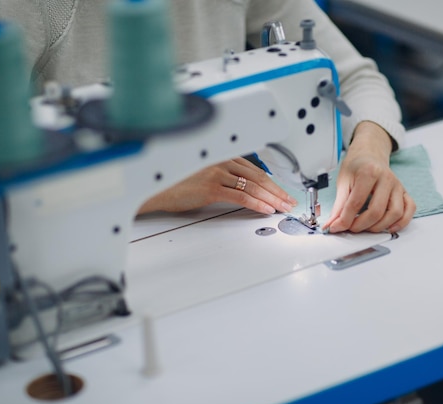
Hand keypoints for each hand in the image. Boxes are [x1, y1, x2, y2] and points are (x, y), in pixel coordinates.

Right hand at [137, 157, 296, 214]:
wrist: (154, 188)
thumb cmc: (175, 183)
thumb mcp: (202, 175)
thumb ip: (222, 178)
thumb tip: (242, 189)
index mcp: (220, 155)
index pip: (253, 169)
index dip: (271, 182)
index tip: (281, 192)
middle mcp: (220, 161)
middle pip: (257, 176)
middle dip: (276, 190)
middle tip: (288, 201)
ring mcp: (215, 173)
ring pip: (252, 186)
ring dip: (271, 198)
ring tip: (282, 207)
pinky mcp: (210, 188)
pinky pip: (240, 196)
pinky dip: (256, 203)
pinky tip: (265, 209)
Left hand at [322, 122, 415, 232]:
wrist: (369, 154)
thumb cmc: (356, 167)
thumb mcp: (343, 182)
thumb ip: (338, 206)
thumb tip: (332, 225)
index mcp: (369, 172)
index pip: (356, 203)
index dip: (345, 220)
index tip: (336, 227)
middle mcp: (387, 179)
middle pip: (376, 211)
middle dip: (361, 225)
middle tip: (351, 227)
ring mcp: (398, 186)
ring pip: (395, 213)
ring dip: (379, 227)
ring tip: (366, 227)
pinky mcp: (404, 192)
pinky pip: (409, 209)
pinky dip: (402, 222)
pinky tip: (389, 227)